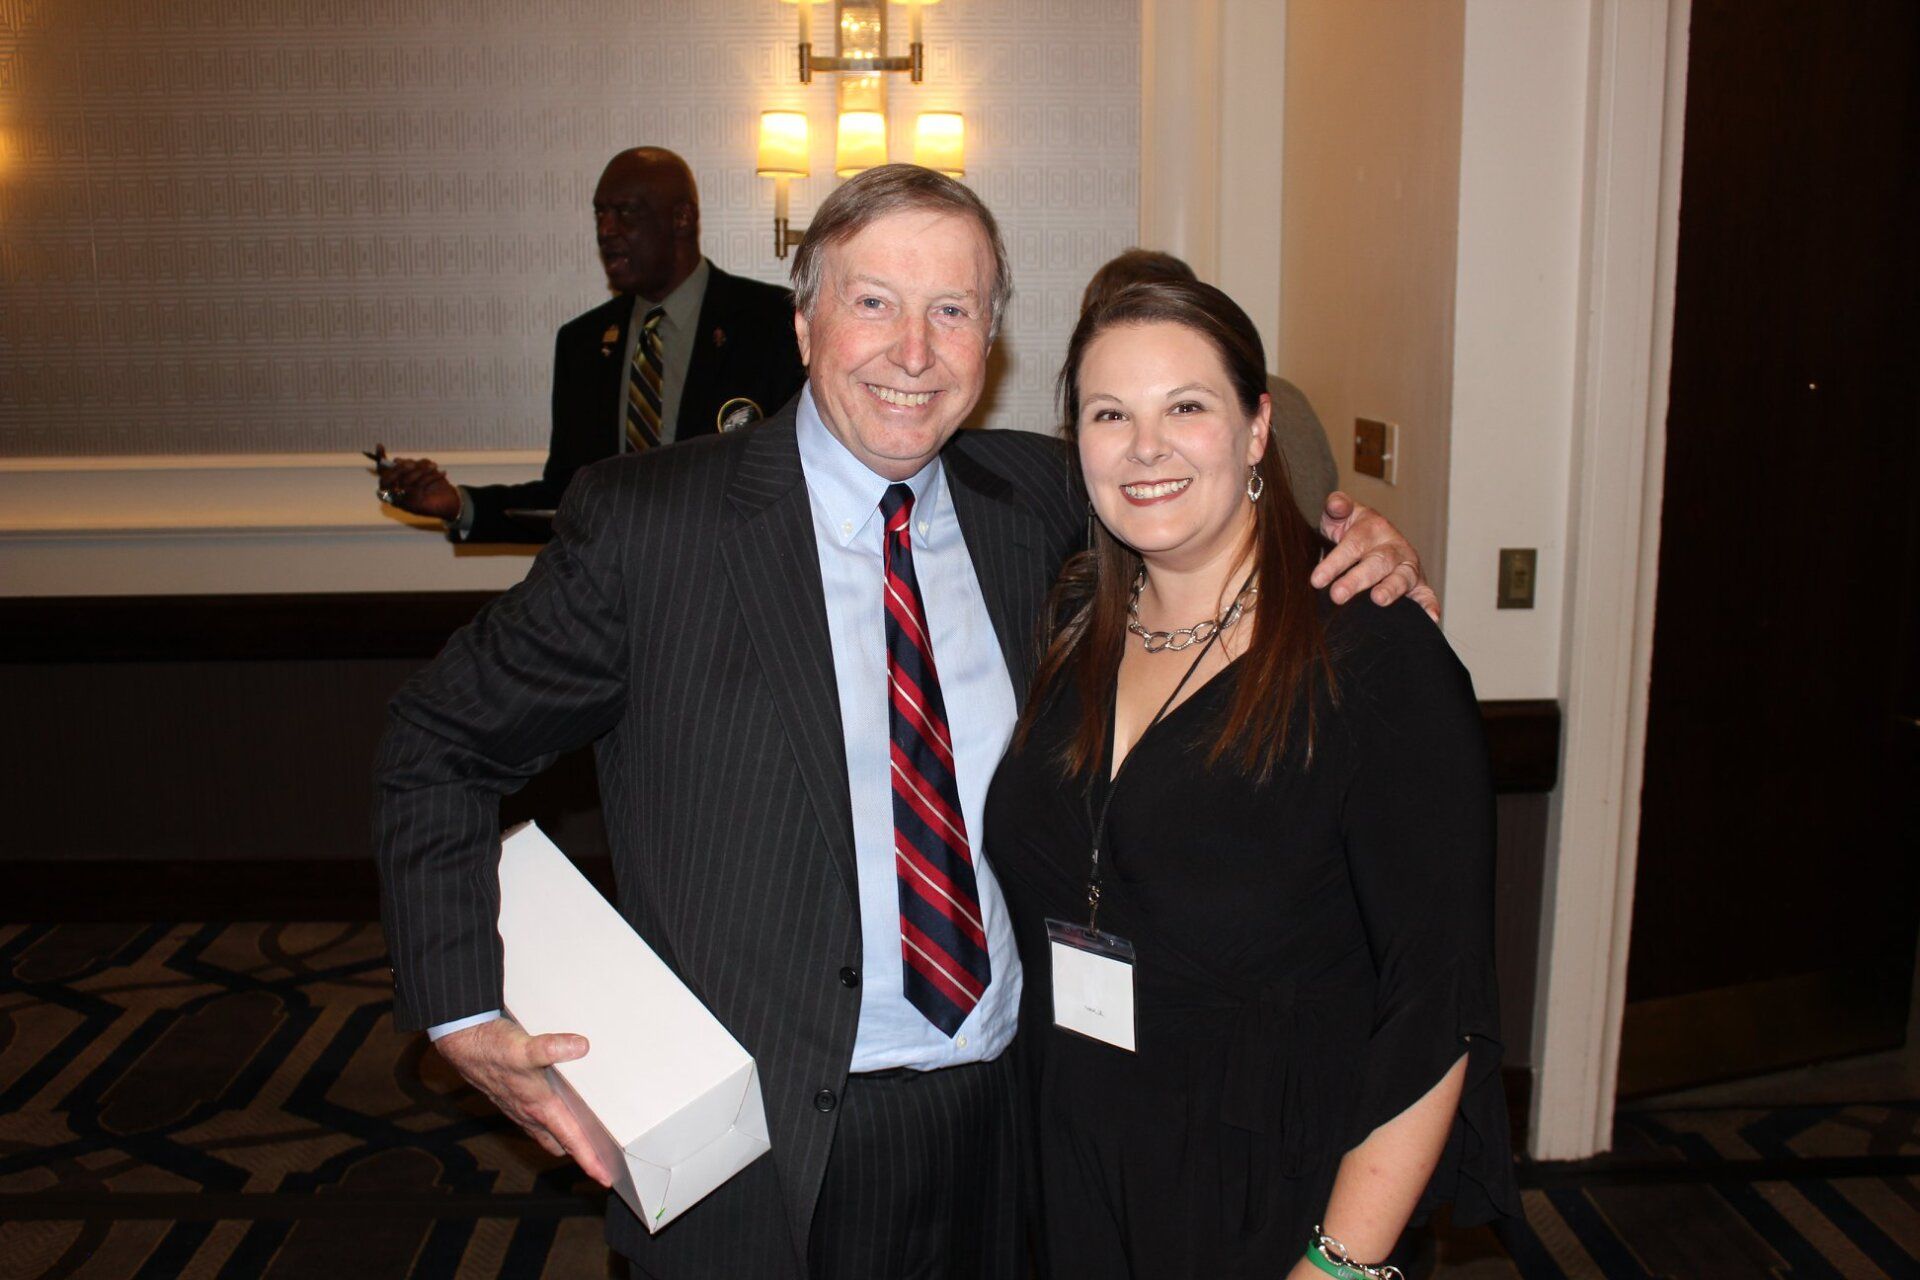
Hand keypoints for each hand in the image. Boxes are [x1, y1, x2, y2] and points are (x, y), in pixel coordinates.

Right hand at [375, 449, 461, 520]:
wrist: (450, 502)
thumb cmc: (432, 484)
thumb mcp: (420, 471)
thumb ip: (407, 466)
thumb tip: (396, 461)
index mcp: (394, 488)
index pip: (381, 473)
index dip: (379, 460)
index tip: (380, 445)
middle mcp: (394, 497)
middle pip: (387, 480)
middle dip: (399, 468)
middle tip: (412, 464)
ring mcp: (402, 503)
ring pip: (406, 481)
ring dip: (421, 470)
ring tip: (434, 466)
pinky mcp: (414, 506)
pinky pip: (420, 485)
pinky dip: (432, 476)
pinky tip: (442, 473)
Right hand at [433, 1017, 613, 1186]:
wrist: (463, 1044)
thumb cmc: (492, 1049)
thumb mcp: (524, 1048)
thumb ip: (552, 1048)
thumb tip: (581, 1047)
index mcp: (539, 1107)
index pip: (570, 1140)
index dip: (589, 1160)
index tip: (605, 1178)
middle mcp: (530, 1113)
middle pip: (561, 1143)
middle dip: (580, 1155)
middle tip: (602, 1162)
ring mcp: (520, 1108)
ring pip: (548, 1133)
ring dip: (566, 1140)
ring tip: (587, 1141)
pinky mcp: (514, 1099)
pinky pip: (537, 1121)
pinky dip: (552, 1123)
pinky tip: (559, 1110)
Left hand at [1311, 491, 1440, 622]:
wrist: (1374, 537)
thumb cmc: (1350, 530)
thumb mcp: (1340, 516)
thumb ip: (1336, 507)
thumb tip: (1336, 503)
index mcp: (1373, 528)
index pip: (1353, 545)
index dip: (1335, 562)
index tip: (1317, 580)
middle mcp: (1393, 546)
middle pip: (1377, 562)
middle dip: (1357, 579)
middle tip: (1337, 595)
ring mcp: (1407, 565)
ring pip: (1402, 577)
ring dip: (1392, 589)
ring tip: (1378, 599)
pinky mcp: (1418, 583)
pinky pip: (1426, 594)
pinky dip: (1430, 604)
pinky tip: (1431, 617)